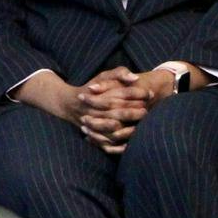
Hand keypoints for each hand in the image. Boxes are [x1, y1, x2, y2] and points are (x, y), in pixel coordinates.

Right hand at [21, 66, 152, 153]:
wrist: (68, 103)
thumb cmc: (91, 88)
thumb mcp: (103, 76)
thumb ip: (119, 73)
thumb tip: (135, 78)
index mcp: (97, 94)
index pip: (120, 94)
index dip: (137, 94)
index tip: (150, 93)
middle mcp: (93, 109)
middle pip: (118, 112)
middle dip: (136, 111)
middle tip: (148, 109)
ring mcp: (91, 122)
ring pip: (113, 128)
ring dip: (130, 127)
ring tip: (142, 125)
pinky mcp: (91, 134)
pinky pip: (106, 142)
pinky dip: (118, 145)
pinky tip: (130, 141)